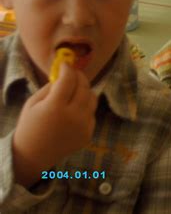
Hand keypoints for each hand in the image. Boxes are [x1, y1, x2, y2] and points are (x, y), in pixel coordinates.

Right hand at [12, 62, 97, 186]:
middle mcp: (73, 116)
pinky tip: (73, 111)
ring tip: (75, 90)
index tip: (66, 64)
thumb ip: (50, 87)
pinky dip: (85, 107)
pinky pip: (91, 113)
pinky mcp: (89, 133)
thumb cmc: (30, 125)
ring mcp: (83, 126)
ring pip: (92, 98)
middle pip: (84, 87)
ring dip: (85, 90)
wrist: (34, 155)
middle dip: (79, 77)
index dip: (68, 69)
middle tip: (74, 73)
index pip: (69, 80)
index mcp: (55, 107)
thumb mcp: (33, 103)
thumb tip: (65, 74)